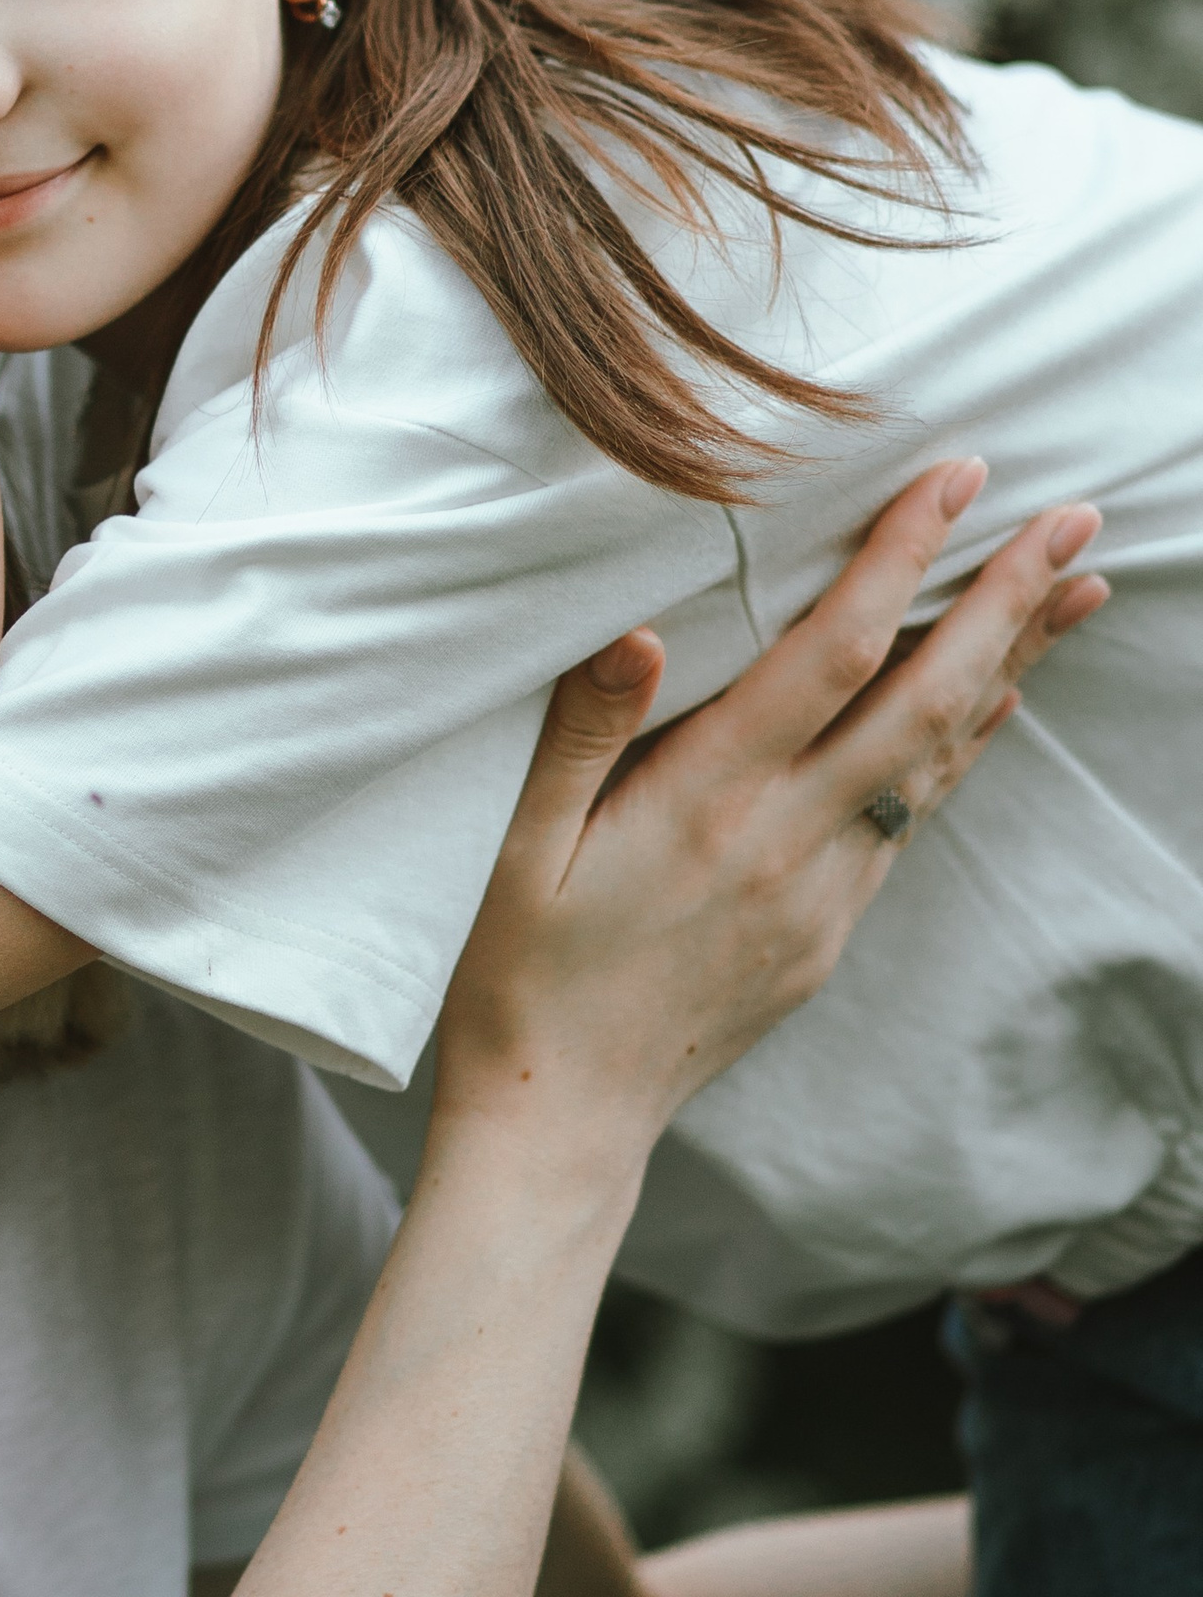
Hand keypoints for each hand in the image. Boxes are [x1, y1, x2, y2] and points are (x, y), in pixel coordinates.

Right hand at [437, 461, 1103, 1157]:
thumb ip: (583, 733)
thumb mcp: (522, 847)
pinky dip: (961, 746)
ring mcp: (821, 897)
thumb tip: (637, 630)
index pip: (830, 657)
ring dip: (1013, 665)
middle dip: (1007, 600)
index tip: (954, 481)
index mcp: (708, 805)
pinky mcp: (828, 935)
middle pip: (927, 701)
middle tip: (1075, 518)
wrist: (562, 1115)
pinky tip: (992, 702)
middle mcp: (786, 844)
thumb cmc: (521, 975)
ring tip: (1074, 589)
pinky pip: (910, 818)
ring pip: (940, 759)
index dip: (899, 561)